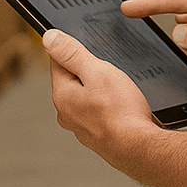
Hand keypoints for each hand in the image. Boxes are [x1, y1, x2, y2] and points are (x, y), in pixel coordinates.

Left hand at [44, 28, 157, 165]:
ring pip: (86, 97)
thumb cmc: (121, 111)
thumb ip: (72, 54)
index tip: (90, 49)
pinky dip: (108, 107)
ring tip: (119, 92)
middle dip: (89, 72)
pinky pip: (98, 113)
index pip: (57, 61)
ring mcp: (81, 127)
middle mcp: (66, 113)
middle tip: (110, 72)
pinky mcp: (96, 136)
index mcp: (62, 95)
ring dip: (100, 91)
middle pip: (72, 80)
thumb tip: (48, 38)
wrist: (138, 148)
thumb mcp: (97, 71)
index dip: (74, 50)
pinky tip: (122, 108)